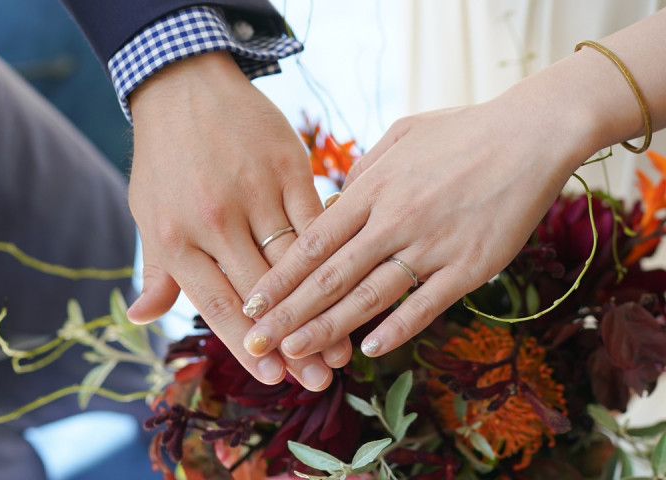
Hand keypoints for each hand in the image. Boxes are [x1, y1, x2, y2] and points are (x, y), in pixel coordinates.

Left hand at [126, 52, 350, 390]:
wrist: (185, 87)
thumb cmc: (165, 158)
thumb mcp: (148, 213)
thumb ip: (156, 270)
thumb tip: (140, 316)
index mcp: (177, 237)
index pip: (216, 303)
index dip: (246, 344)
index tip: (272, 377)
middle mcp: (216, 220)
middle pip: (262, 293)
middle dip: (292, 339)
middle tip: (319, 377)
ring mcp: (255, 192)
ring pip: (296, 264)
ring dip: (322, 308)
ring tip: (343, 346)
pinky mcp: (288, 168)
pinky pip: (315, 220)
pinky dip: (333, 256)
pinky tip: (351, 283)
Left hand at [238, 81, 599, 363]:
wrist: (531, 134)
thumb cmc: (462, 132)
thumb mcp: (401, 135)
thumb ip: (363, 172)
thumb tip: (335, 204)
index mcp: (373, 188)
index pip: (313, 242)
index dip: (279, 277)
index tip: (252, 301)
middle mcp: (394, 219)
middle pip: (330, 276)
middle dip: (288, 313)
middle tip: (256, 341)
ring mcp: (432, 245)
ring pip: (370, 296)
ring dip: (329, 328)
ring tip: (295, 352)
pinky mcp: (470, 266)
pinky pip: (426, 304)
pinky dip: (397, 328)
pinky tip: (370, 348)